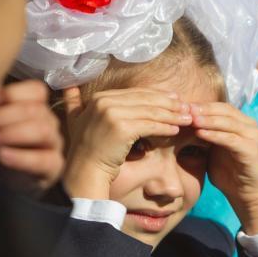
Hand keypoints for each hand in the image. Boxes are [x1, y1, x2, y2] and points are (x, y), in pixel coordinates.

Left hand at [0, 80, 64, 194]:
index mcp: (35, 107)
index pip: (37, 91)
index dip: (13, 93)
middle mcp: (49, 122)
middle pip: (36, 110)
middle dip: (6, 116)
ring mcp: (54, 144)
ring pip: (43, 131)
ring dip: (13, 134)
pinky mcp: (54, 166)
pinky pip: (43, 159)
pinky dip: (21, 157)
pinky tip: (2, 155)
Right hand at [61, 87, 192, 199]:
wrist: (84, 172)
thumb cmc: (86, 150)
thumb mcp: (75, 120)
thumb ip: (73, 101)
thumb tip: (69, 85)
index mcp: (99, 98)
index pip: (136, 93)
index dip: (157, 95)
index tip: (175, 99)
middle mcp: (104, 102)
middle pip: (146, 99)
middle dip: (170, 104)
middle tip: (188, 108)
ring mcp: (112, 114)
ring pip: (151, 112)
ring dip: (173, 115)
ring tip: (187, 119)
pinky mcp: (122, 128)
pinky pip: (150, 125)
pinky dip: (165, 127)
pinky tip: (176, 130)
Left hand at [191, 102, 257, 234]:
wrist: (247, 195)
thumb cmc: (229, 173)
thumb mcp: (213, 151)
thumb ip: (204, 136)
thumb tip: (181, 123)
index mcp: (241, 123)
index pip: (219, 106)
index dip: (200, 105)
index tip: (180, 106)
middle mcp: (250, 126)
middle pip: (224, 109)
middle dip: (203, 109)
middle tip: (183, 108)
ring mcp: (253, 136)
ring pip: (228, 122)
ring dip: (208, 119)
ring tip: (190, 118)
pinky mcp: (252, 149)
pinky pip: (231, 139)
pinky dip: (215, 135)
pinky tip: (200, 134)